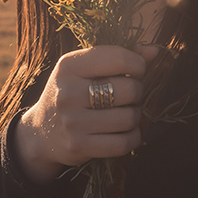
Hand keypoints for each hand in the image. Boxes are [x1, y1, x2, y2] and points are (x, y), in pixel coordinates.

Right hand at [14, 44, 158, 184]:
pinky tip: (127, 132)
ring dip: (135, 116)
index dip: (138, 64)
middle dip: (138, 91)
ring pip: (129, 118)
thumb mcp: (85, 68)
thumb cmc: (72, 91)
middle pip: (128, 89)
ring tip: (126, 112)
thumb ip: (118, 57)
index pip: (119, 58)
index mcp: (69, 65)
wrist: (42, 131)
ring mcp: (72, 121)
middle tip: (130, 94)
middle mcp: (68, 92)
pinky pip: (123, 144)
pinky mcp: (78, 146)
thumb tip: (155, 50)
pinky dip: (133, 138)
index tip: (136, 71)